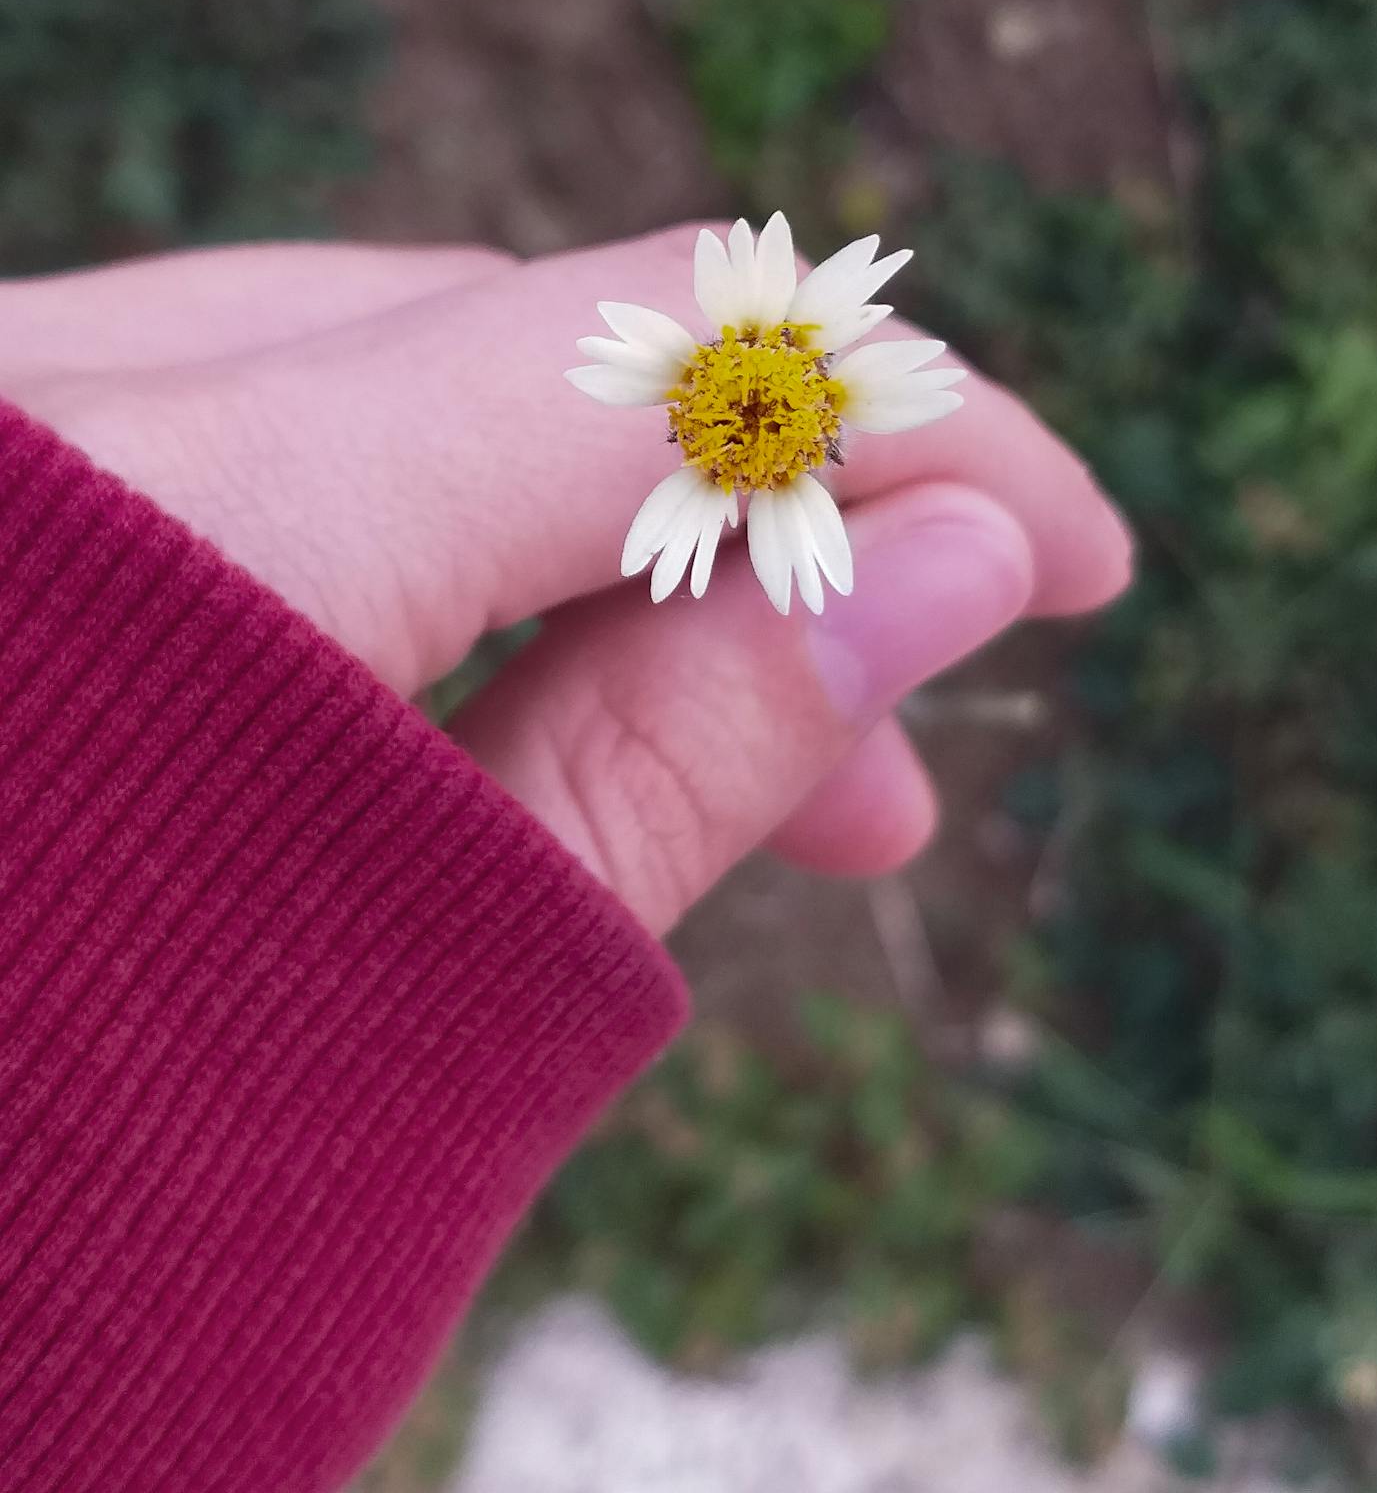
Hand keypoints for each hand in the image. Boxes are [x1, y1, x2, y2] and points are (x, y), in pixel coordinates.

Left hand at [0, 232, 1129, 934]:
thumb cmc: (30, 1232)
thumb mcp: (408, 1026)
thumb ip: (683, 753)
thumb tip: (948, 564)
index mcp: (177, 522)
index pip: (648, 350)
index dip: (905, 418)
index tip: (1068, 549)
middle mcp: (41, 398)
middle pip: (509, 349)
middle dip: (759, 524)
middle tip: (914, 754)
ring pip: (374, 388)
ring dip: (594, 556)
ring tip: (757, 771)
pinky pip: (241, 453)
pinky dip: (421, 565)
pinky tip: (508, 703)